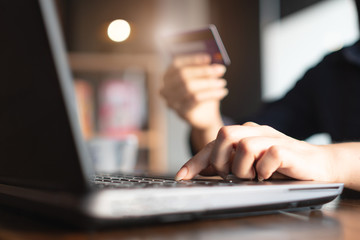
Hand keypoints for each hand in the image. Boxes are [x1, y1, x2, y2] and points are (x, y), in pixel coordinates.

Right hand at [160, 53, 227, 129]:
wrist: (204, 115)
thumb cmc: (202, 92)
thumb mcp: (203, 78)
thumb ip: (206, 69)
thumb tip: (215, 64)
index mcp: (168, 75)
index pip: (177, 64)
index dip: (192, 60)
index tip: (208, 58)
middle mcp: (166, 88)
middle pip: (183, 76)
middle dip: (203, 71)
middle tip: (221, 70)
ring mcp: (171, 101)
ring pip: (189, 88)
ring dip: (209, 84)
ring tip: (222, 82)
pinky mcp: (180, 111)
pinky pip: (196, 100)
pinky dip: (211, 94)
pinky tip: (222, 92)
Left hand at [175, 122, 337, 182]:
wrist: (316, 163)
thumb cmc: (280, 164)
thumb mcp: (249, 163)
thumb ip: (227, 163)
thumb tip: (200, 170)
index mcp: (243, 134)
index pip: (213, 143)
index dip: (196, 160)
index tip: (182, 176)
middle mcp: (255, 131)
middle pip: (225, 134)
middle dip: (221, 160)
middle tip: (231, 174)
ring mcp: (270, 137)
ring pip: (244, 145)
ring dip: (243, 168)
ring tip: (253, 176)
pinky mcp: (285, 148)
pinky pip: (267, 156)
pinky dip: (264, 170)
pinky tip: (268, 175)